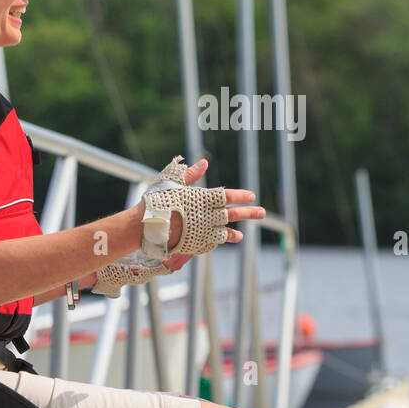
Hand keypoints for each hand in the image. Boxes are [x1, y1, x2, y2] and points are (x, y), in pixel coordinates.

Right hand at [132, 157, 264, 254]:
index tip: (252, 195)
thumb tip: (205, 163)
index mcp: (203, 198)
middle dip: (249, 212)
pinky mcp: (196, 244)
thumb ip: (190, 174)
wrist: (146, 227)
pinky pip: (212, 242)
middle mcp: (208, 215)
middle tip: (262, 212)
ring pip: (225, 231)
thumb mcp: (172, 182)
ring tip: (242, 235)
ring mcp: (203, 231)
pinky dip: (220, 240)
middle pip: (233, 214)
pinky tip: (225, 240)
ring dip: (234, 232)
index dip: (241, 195)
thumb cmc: (156, 201)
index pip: (228, 196)